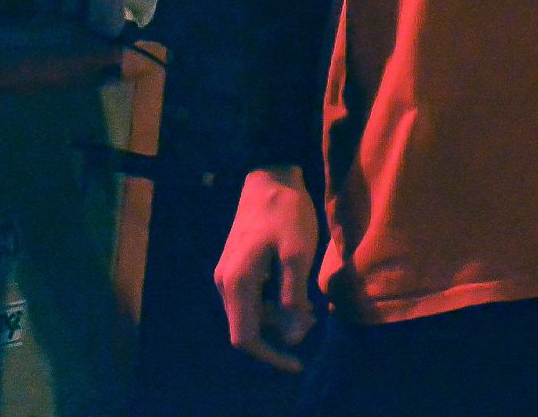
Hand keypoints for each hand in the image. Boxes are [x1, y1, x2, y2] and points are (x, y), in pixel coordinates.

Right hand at [215, 165, 318, 371]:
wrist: (270, 176)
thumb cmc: (286, 213)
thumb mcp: (298, 254)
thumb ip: (293, 298)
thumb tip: (292, 336)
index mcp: (237, 283)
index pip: (245, 338)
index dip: (271, 355)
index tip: (298, 362)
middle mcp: (225, 282)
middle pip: (247, 328)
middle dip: (279, 334)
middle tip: (312, 322)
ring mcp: (227, 273)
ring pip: (250, 314)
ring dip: (278, 319)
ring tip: (310, 308)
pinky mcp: (235, 265)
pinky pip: (251, 298)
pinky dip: (273, 304)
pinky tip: (296, 293)